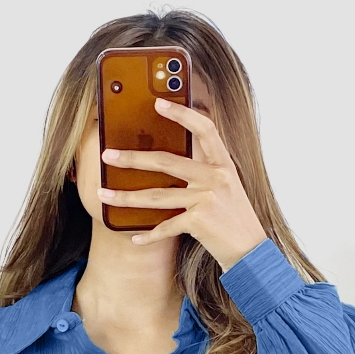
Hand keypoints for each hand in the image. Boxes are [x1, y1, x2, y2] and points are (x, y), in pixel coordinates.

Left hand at [98, 98, 267, 271]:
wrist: (250, 251)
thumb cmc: (234, 218)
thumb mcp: (226, 187)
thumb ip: (205, 169)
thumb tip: (169, 158)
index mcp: (223, 164)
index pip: (204, 129)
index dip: (182, 113)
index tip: (158, 102)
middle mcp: (215, 178)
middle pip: (166, 162)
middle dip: (133, 158)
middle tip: (107, 155)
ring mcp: (207, 199)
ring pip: (158, 195)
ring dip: (127, 197)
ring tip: (104, 195)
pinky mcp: (200, 222)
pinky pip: (166, 226)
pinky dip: (149, 235)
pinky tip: (134, 237)